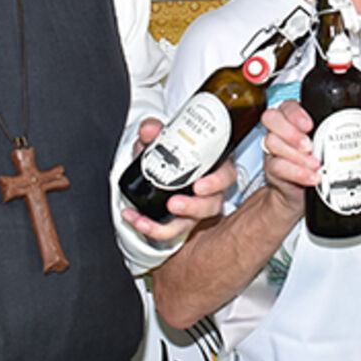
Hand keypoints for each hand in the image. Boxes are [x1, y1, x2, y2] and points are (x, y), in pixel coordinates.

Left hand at [119, 118, 238, 241]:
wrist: (154, 165)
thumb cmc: (167, 151)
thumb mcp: (160, 137)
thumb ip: (155, 131)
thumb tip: (149, 129)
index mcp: (212, 167)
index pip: (226, 176)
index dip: (216, 183)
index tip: (200, 186)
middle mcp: (207, 191)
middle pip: (212, 204)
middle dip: (194, 207)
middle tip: (175, 204)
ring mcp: (194, 208)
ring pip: (191, 222)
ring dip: (171, 225)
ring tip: (148, 220)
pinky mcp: (179, 221)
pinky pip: (169, 230)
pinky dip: (151, 228)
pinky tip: (135, 219)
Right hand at [256, 100, 360, 216]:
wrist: (303, 192)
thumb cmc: (319, 163)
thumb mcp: (338, 148)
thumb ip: (358, 138)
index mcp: (297, 119)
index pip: (289, 106)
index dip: (295, 113)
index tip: (310, 123)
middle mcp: (282, 131)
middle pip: (272, 118)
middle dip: (291, 132)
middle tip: (310, 145)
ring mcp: (275, 149)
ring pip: (273, 143)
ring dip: (296, 155)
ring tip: (316, 164)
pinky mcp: (273, 168)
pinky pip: (277, 166)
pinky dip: (296, 172)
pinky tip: (311, 177)